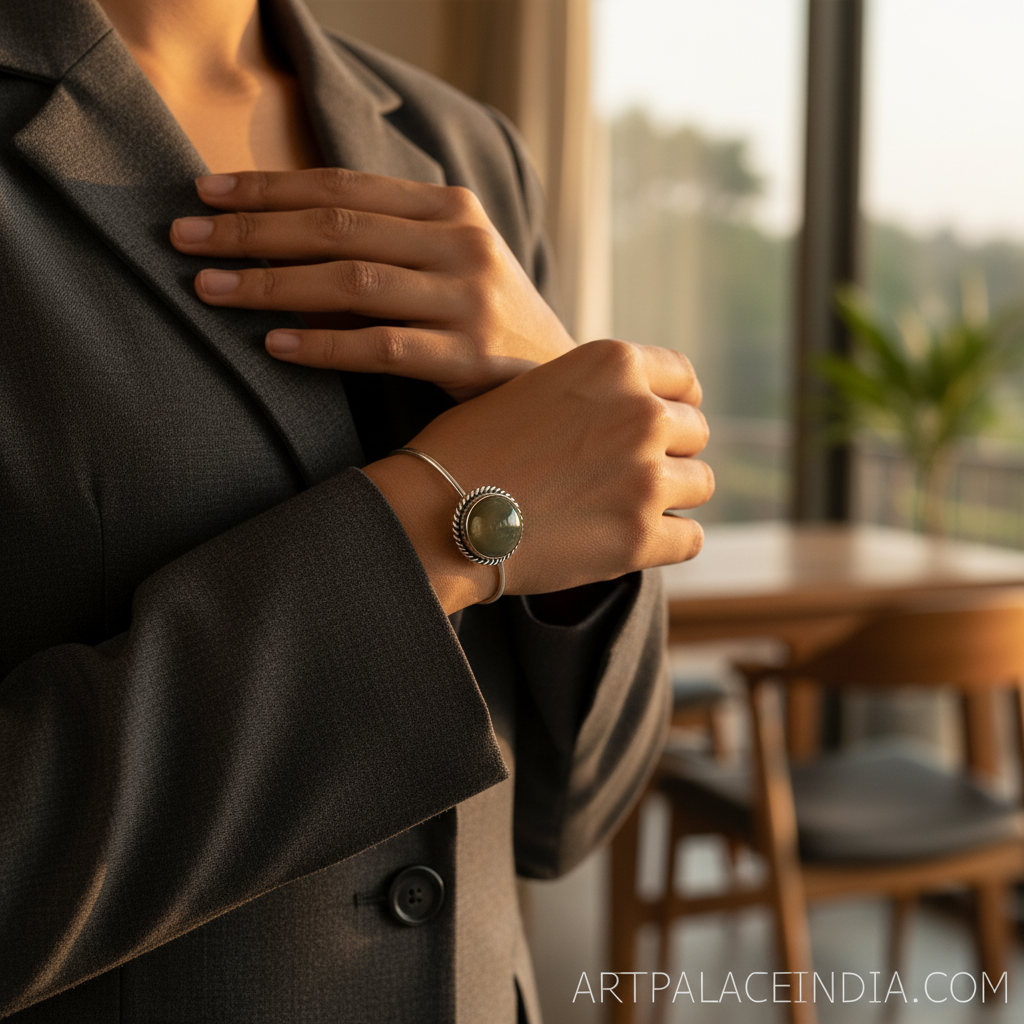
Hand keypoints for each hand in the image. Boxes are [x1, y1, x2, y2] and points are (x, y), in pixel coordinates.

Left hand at [170, 168, 575, 400]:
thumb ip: (390, 241)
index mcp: (451, 208)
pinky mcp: (470, 357)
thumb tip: (284, 234)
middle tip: (185, 239)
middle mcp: (462, 243)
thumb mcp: (449, 262)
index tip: (205, 193)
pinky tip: (275, 345)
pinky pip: (382, 346)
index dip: (269, 187)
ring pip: (354, 281)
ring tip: (210, 289)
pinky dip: (324, 345)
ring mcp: (469, 299)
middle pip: (338, 227)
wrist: (564, 375)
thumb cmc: (488, 321)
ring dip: (272, 284)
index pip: (343, 187)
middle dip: (253, 231)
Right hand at [363, 340, 712, 611]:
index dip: (676, 404)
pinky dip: (666, 543)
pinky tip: (629, 542)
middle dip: (668, 453)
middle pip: (694, 432)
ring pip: (699, 485)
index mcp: (613, 364)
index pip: (684, 380)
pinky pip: (690, 538)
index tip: (664, 425)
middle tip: (626, 475)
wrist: (436, 513)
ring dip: (670, 498)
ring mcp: (646, 476)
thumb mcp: (536, 388)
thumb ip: (595, 392)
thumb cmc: (469, 450)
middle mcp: (641, 412)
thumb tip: (641, 408)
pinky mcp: (640, 536)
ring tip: (622, 508)